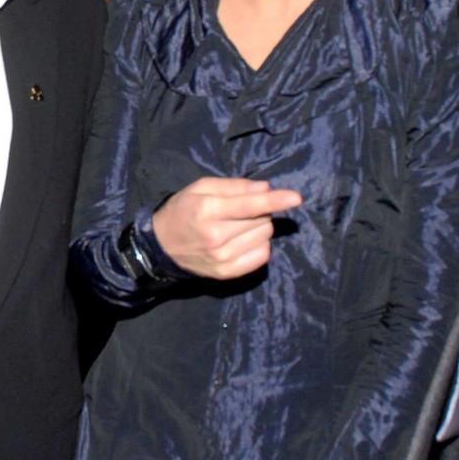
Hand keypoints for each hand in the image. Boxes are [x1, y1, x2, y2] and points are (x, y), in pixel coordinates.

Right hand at [152, 177, 300, 279]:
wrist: (162, 245)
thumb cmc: (184, 209)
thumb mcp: (201, 188)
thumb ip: (233, 186)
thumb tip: (265, 189)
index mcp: (208, 210)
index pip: (250, 205)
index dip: (275, 200)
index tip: (296, 198)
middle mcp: (216, 236)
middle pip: (261, 220)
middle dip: (260, 211)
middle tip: (241, 210)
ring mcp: (222, 258)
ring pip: (264, 237)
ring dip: (259, 227)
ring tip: (239, 225)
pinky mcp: (227, 273)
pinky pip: (261, 256)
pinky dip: (259, 245)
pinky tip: (243, 241)